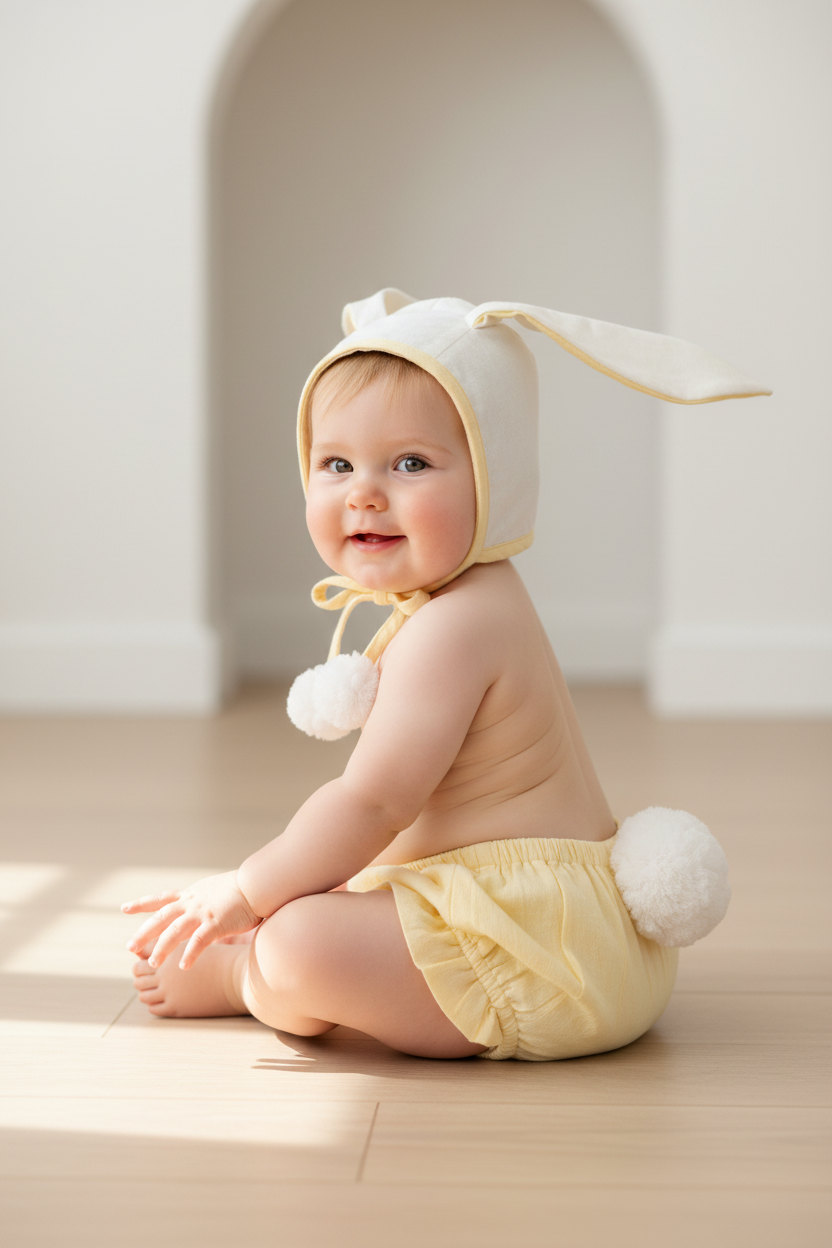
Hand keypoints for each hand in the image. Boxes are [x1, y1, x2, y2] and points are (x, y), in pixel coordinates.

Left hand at [122, 871, 260, 969]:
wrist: (256, 883)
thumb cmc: (241, 888)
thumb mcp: (215, 891)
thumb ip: (204, 900)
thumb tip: (200, 905)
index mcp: (190, 895)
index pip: (160, 899)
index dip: (141, 904)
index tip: (124, 909)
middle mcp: (191, 903)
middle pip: (161, 918)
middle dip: (143, 933)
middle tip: (129, 947)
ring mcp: (202, 913)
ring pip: (175, 931)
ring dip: (162, 948)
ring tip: (152, 964)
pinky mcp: (216, 923)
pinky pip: (199, 941)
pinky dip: (190, 954)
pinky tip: (183, 967)